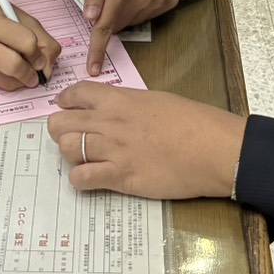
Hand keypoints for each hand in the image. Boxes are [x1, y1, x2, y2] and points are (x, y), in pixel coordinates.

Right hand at [0, 0, 60, 90]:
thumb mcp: (24, 18)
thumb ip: (43, 41)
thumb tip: (47, 69)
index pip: (26, 43)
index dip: (38, 53)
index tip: (40, 56)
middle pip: (14, 66)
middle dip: (31, 73)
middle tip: (37, 72)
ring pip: (8, 82)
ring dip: (23, 79)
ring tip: (24, 68)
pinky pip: (0, 85)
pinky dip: (11, 81)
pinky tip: (10, 68)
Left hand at [47, 82, 247, 198]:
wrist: (213, 148)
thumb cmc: (193, 121)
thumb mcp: (156, 100)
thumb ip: (129, 105)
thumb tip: (116, 111)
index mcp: (119, 99)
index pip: (75, 93)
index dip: (65, 102)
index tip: (66, 109)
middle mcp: (109, 121)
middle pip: (60, 123)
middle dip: (61, 131)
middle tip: (74, 139)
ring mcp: (112, 150)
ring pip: (66, 148)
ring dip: (71, 155)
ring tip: (85, 160)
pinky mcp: (120, 177)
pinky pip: (81, 178)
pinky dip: (81, 180)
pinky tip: (94, 179)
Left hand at [83, 0, 180, 74]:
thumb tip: (90, 19)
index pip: (105, 29)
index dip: (97, 50)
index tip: (94, 70)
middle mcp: (140, 2)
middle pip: (118, 25)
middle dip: (109, 17)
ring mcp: (157, 3)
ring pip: (134, 21)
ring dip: (126, 12)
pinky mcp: (169, 1)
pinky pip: (150, 13)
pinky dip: (143, 7)